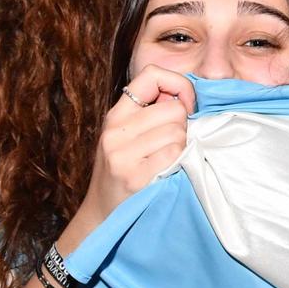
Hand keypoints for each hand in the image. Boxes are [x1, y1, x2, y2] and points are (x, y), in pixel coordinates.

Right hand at [63, 68, 197, 248]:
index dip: (179, 85)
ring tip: (165, 159)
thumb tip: (185, 98)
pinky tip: (166, 171)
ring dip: (181, 146)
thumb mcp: (127, 135)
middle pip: (174, 109)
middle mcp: (115, 130)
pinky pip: (174, 154)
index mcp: (116, 115)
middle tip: (171, 143)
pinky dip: (178, 162)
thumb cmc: (123, 171)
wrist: (102, 213)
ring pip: (178, 132)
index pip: (152, 74)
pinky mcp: (135, 176)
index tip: (185, 105)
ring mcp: (122, 154)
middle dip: (182, 126)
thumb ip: (151, 113)